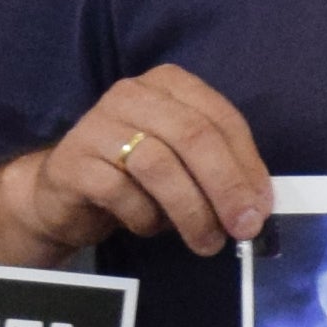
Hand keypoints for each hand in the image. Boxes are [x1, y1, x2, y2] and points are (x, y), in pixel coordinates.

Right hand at [0, 64, 269, 258]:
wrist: (64, 195)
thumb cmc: (135, 178)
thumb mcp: (184, 164)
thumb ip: (220, 172)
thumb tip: (257, 206)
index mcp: (169, 85)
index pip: (221, 118)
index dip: (247, 165)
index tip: (261, 208)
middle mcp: (133, 94)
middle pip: (194, 137)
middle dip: (226, 188)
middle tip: (243, 229)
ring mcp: (98, 124)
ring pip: (159, 165)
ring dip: (191, 211)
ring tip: (206, 242)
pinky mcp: (74, 161)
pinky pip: (121, 192)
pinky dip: (145, 217)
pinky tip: (149, 227)